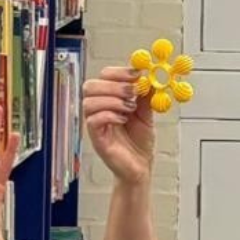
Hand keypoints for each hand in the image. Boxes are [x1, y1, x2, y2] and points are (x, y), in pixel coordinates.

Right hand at [83, 67, 155, 184]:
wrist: (141, 166)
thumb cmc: (139, 142)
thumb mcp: (147, 113)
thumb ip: (146, 95)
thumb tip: (150, 76)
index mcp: (109, 99)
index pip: (103, 76)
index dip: (118, 72)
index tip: (136, 74)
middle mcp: (99, 110)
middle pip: (90, 86)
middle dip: (114, 85)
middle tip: (132, 92)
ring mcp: (96, 124)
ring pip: (89, 102)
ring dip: (112, 100)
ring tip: (129, 108)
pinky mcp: (96, 138)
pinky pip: (92, 121)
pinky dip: (109, 116)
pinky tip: (123, 120)